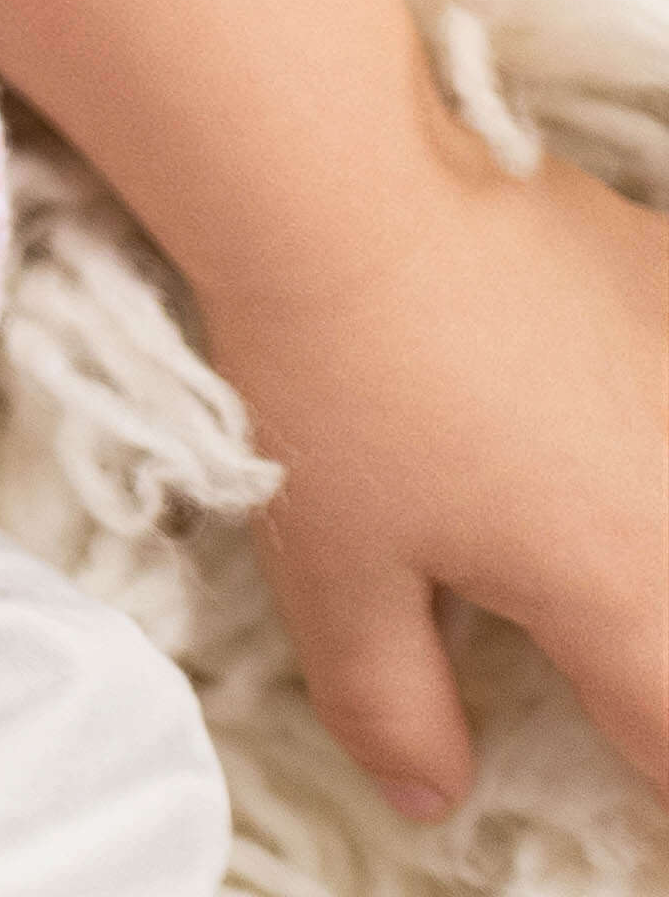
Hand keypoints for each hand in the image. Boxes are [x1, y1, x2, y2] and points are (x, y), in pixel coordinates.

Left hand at [213, 147, 668, 820]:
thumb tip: (429, 795)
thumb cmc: (337, 379)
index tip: (616, 755)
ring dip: (646, 549)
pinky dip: (648, 435)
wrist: (347, 179)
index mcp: (632, 598)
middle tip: (602, 654)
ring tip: (592, 539)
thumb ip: (392, 700)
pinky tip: (608, 417)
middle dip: (654, 664)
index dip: (647, 771)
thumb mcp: (337, 568)